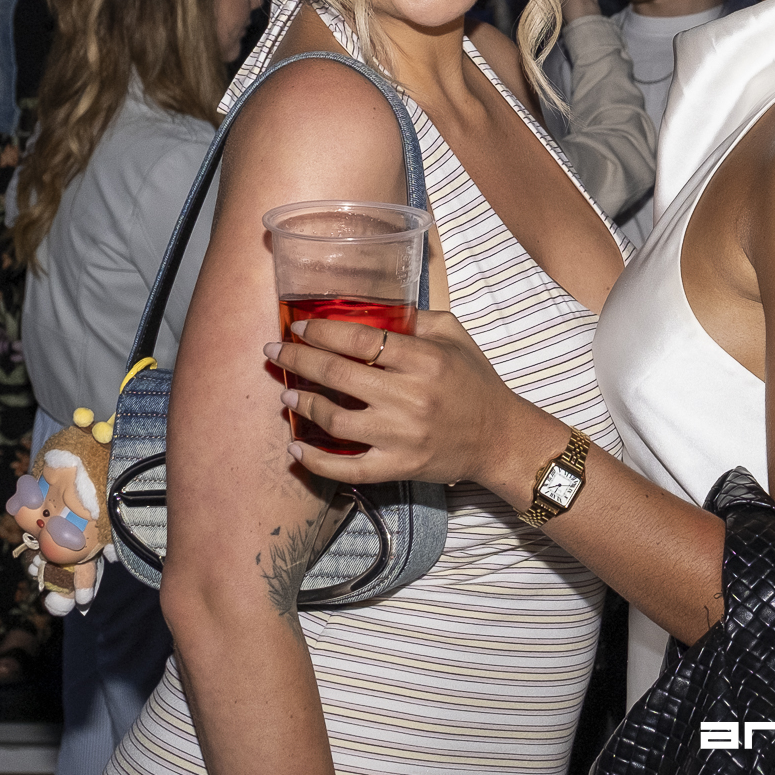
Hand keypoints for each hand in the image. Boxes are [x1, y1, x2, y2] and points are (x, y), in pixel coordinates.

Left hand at [264, 310, 561, 493]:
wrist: (499, 438)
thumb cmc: (476, 382)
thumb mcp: (456, 336)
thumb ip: (417, 319)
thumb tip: (372, 307)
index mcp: (424, 359)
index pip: (360, 339)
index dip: (322, 331)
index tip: (299, 327)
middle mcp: (410, 396)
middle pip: (338, 375)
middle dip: (299, 360)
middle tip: (276, 352)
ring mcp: (402, 435)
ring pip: (335, 420)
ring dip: (304, 404)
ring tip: (288, 392)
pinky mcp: (398, 466)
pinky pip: (347, 468)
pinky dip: (315, 461)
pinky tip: (296, 449)